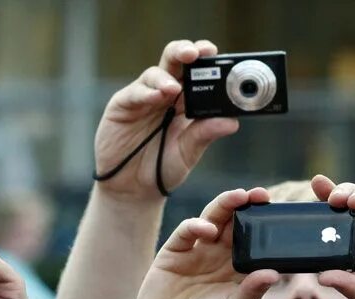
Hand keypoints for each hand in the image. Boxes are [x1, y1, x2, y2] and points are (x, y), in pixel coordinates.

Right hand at [95, 39, 238, 200]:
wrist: (132, 189)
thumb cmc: (161, 169)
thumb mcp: (187, 153)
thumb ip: (205, 135)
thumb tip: (232, 121)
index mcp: (186, 102)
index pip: (199, 73)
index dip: (209, 63)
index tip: (222, 59)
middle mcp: (165, 94)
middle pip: (176, 62)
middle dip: (187, 52)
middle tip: (198, 52)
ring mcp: (143, 98)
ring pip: (155, 73)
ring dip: (166, 77)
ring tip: (174, 88)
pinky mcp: (122, 105)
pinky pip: (134, 93)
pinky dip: (146, 92)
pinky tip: (157, 97)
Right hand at [130, 188, 278, 298]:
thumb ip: (252, 293)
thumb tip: (274, 273)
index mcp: (238, 269)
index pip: (256, 239)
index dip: (267, 225)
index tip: (281, 213)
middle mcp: (219, 256)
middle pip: (235, 223)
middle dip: (247, 206)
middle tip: (261, 196)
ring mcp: (196, 252)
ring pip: (212, 219)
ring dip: (225, 206)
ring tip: (239, 197)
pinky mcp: (173, 253)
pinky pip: (186, 233)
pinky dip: (196, 226)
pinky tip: (208, 229)